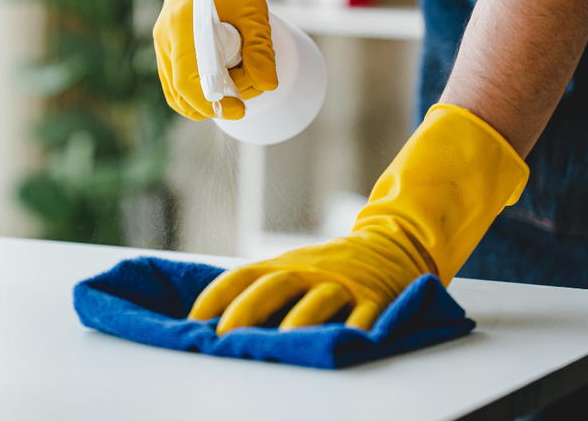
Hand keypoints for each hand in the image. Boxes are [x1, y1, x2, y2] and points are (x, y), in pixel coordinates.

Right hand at [153, 0, 277, 120]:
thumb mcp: (253, 11)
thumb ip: (260, 48)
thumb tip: (267, 84)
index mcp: (182, 25)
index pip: (187, 81)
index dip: (212, 103)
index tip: (239, 109)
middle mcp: (164, 36)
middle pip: (178, 91)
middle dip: (211, 105)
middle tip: (242, 101)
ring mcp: (161, 41)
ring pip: (174, 88)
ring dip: (203, 99)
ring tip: (235, 88)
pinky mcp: (166, 43)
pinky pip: (174, 78)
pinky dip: (196, 89)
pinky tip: (221, 84)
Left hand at [190, 104, 529, 331]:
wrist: (393, 246)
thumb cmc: (330, 268)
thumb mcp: (293, 270)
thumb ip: (260, 290)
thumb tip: (212, 319)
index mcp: (285, 265)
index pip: (242, 276)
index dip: (216, 296)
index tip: (194, 319)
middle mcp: (310, 272)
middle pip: (276, 285)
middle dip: (248, 309)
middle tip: (226, 333)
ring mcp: (344, 284)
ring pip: (320, 299)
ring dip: (301, 318)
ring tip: (284, 340)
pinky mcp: (376, 297)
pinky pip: (367, 314)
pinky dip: (357, 328)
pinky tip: (346, 341)